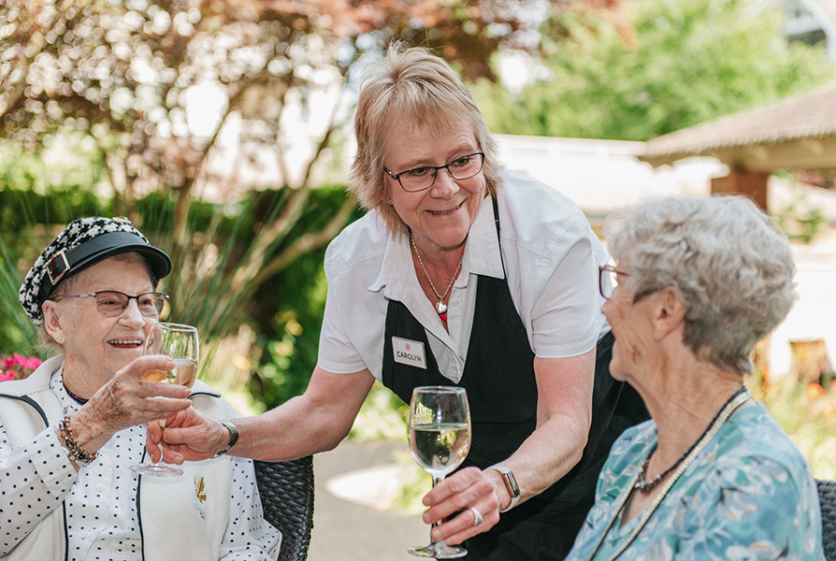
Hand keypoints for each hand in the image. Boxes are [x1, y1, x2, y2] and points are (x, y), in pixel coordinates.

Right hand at [71, 355, 192, 452]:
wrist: (95, 418)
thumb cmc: (111, 394)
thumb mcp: (121, 379)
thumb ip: (139, 374)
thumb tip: (165, 367)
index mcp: (123, 375)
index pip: (142, 364)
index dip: (158, 362)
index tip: (172, 364)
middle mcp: (126, 389)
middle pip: (156, 389)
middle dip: (175, 391)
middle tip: (188, 390)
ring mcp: (130, 405)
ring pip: (158, 405)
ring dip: (176, 405)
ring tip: (188, 403)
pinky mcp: (133, 418)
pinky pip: (155, 415)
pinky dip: (167, 413)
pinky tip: (176, 410)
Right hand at [146, 407, 230, 463]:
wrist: (217, 443)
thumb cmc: (212, 432)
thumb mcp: (199, 433)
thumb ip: (182, 434)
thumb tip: (165, 434)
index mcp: (178, 413)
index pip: (160, 418)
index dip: (154, 429)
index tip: (156, 439)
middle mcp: (171, 424)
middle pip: (153, 433)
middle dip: (154, 446)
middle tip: (158, 456)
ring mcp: (169, 436)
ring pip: (157, 446)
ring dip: (164, 455)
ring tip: (178, 459)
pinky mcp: (170, 447)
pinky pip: (163, 454)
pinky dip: (168, 459)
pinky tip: (178, 459)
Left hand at [420, 467, 505, 545]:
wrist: (496, 489)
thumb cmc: (472, 485)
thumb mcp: (462, 479)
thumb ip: (446, 488)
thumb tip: (429, 504)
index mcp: (473, 475)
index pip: (453, 485)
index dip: (437, 494)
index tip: (425, 502)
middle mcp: (484, 488)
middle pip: (458, 502)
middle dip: (439, 512)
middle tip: (427, 518)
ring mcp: (489, 504)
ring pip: (466, 519)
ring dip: (448, 528)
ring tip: (435, 533)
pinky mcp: (492, 519)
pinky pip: (473, 530)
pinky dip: (458, 536)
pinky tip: (448, 539)